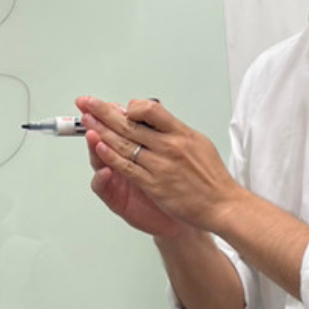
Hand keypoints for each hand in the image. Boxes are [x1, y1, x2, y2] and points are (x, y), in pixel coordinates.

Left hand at [77, 96, 243, 233]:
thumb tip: (155, 116)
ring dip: (101, 131)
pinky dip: (110, 156)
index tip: (119, 106)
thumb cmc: (211, 177)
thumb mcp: (198, 143)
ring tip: (86, 121)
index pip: (151, 110)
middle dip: (104, 112)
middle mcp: (170, 146)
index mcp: (181, 133)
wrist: (222, 205)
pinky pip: (127, 167)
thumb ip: (174, 130)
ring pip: (124, 144)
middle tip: (88, 103)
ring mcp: (160, 165)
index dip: (131, 106)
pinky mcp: (154, 185)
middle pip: (130, 124)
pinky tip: (98, 147)